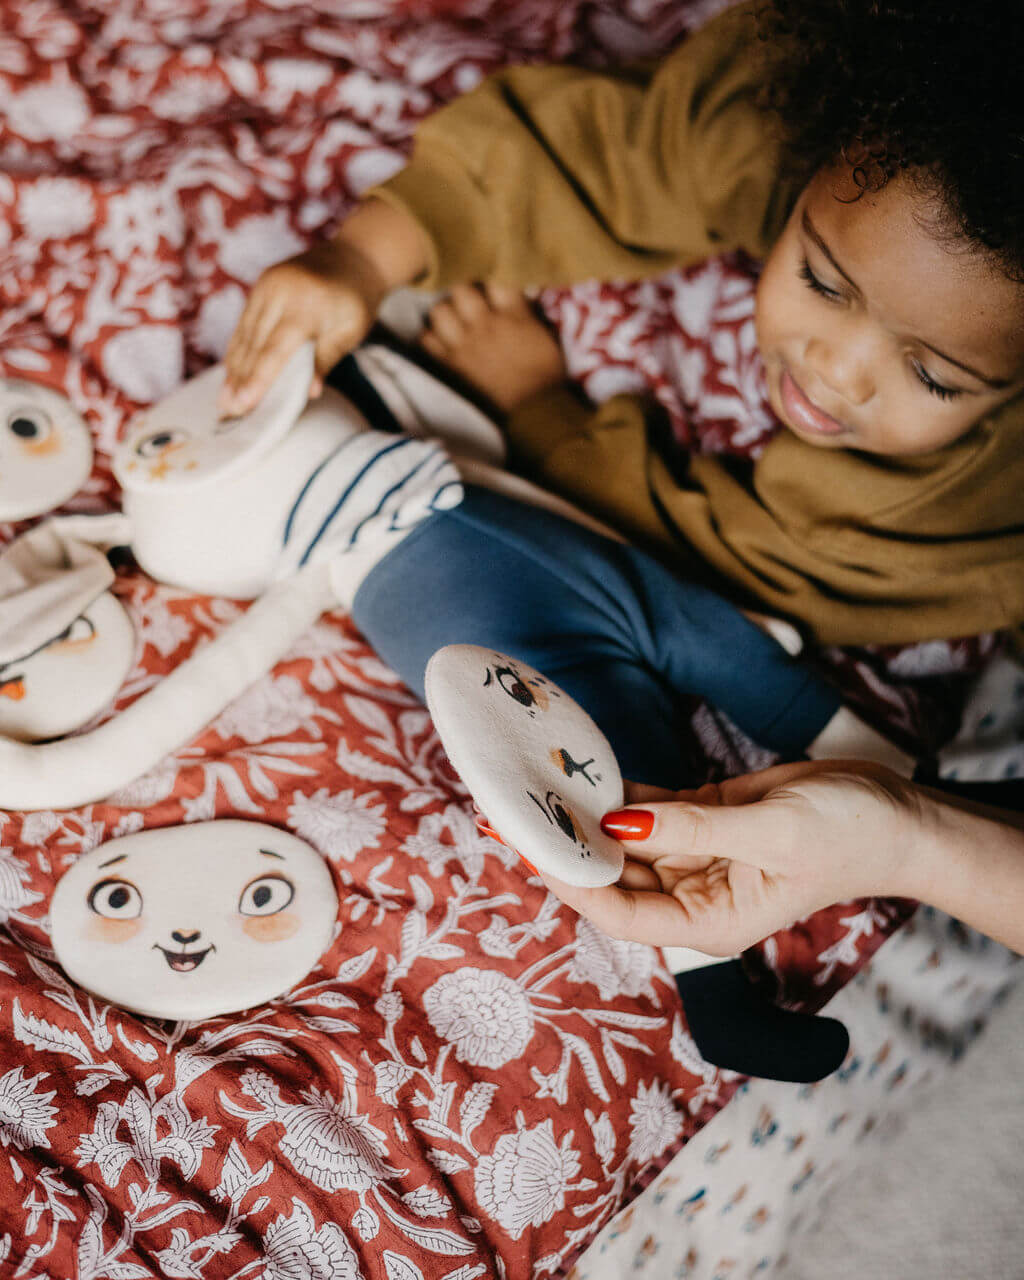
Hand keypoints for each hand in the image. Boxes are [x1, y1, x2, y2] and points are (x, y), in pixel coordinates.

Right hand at [220, 197, 427, 416]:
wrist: (354, 257)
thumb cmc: (357, 301)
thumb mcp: (350, 332)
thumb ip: (326, 360)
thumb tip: (309, 392)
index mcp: (305, 304)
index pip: (275, 349)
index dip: (258, 379)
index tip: (244, 405)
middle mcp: (279, 291)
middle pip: (254, 344)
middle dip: (239, 380)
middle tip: (228, 412)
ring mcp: (266, 285)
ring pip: (244, 334)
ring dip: (233, 369)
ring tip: (224, 400)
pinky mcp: (260, 286)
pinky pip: (245, 323)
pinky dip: (238, 350)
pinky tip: (232, 373)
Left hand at [537, 760, 928, 953]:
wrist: (894, 813)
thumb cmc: (847, 836)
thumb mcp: (771, 832)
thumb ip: (693, 829)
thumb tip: (618, 825)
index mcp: (709, 921)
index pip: (620, 912)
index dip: (571, 881)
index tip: (531, 844)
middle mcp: (692, 894)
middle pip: (611, 876)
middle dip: (564, 846)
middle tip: (510, 807)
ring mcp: (694, 854)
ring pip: (622, 839)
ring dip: (582, 816)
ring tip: (530, 786)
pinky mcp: (702, 817)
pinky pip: (646, 808)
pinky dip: (615, 792)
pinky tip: (577, 770)